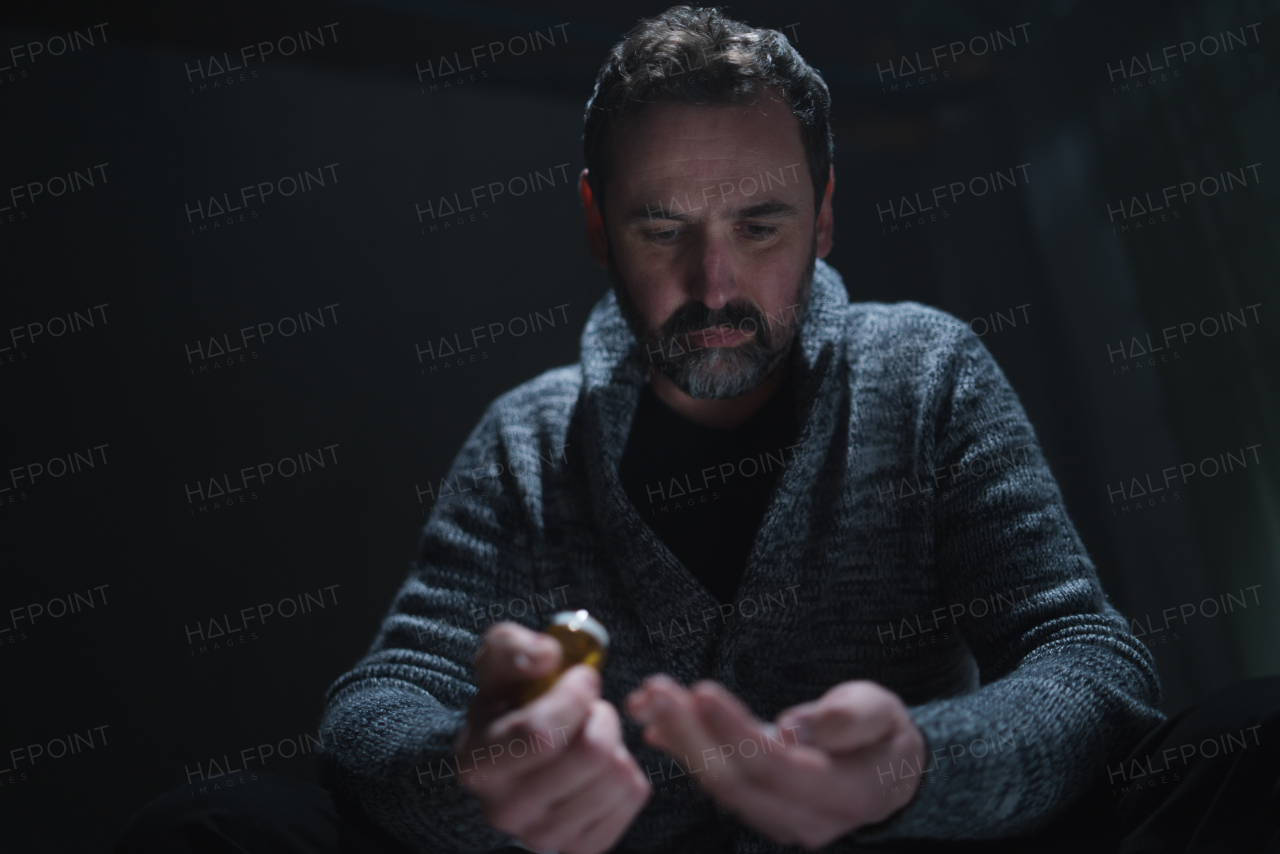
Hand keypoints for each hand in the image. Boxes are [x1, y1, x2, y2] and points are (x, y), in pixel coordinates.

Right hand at [456, 621, 650, 853]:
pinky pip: (633, 796)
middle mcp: (504, 811)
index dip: (575, 696)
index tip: (582, 678)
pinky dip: (629, 769)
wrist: (516, 749)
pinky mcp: (580, 846)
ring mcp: (542, 836)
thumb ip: (514, 647)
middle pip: (589, 755)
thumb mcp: (500, 658)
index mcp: (477, 764)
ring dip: (616, 742)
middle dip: (602, 716)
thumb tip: (545, 657)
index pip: (541, 734)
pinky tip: (603, 764)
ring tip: (593, 734)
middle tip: (592, 708)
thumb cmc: (510, 698)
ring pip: (616, 775)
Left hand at [625, 676, 924, 849]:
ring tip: (649, 697)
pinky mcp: (758, 807)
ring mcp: (777, 819)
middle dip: (690, 732)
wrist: (890, 774)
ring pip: (718, 783)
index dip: (734, 731)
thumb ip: (845, 720)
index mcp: (841, 794)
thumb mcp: (881, 714)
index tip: (702, 691)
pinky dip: (683, 750)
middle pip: (735, 780)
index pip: (774, 767)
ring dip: (679, 738)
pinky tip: (655, 722)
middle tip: (658, 690)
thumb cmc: (885, 735)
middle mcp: (803, 819)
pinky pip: (715, 782)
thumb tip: (793, 728)